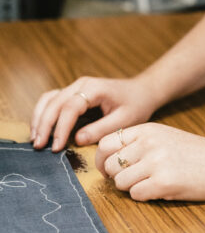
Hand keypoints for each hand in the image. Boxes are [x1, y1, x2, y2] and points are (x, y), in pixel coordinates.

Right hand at [31, 77, 156, 151]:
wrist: (141, 92)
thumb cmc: (135, 105)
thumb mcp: (124, 120)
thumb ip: (101, 129)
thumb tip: (77, 140)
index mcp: (94, 88)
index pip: (70, 107)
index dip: (61, 128)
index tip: (56, 147)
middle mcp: (81, 84)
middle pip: (54, 102)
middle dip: (44, 125)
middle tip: (38, 147)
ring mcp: (75, 87)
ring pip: (48, 99)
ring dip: (39, 118)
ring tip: (35, 140)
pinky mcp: (72, 94)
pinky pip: (52, 101)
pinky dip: (43, 114)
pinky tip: (40, 131)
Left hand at [97, 123, 204, 201]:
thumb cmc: (198, 153)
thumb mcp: (166, 136)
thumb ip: (140, 143)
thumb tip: (110, 160)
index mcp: (148, 129)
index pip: (106, 143)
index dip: (103, 159)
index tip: (111, 168)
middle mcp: (149, 143)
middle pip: (110, 165)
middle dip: (117, 176)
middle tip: (133, 179)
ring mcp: (156, 162)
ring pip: (120, 182)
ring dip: (131, 188)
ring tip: (151, 184)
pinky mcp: (164, 182)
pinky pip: (136, 195)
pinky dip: (145, 196)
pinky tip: (161, 190)